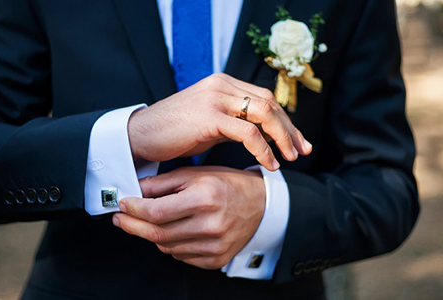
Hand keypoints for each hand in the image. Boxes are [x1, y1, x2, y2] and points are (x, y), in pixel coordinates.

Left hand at [112, 166, 265, 269]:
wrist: (260, 205)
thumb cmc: (227, 185)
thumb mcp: (195, 174)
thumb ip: (162, 183)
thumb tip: (134, 190)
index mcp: (205, 199)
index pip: (157, 212)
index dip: (134, 210)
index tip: (122, 205)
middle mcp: (210, 225)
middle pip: (158, 233)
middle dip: (133, 226)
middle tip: (120, 219)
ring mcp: (214, 246)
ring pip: (167, 247)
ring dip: (151, 235)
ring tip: (146, 222)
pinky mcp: (216, 260)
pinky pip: (181, 256)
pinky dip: (170, 245)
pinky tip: (171, 231)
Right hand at [128, 73, 311, 170]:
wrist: (140, 135)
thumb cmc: (174, 133)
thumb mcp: (210, 124)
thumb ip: (234, 123)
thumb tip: (259, 135)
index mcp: (223, 84)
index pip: (265, 97)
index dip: (285, 120)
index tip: (298, 141)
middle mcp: (222, 85)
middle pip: (269, 102)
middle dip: (290, 128)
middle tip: (302, 150)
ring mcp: (215, 98)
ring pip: (263, 112)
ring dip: (282, 137)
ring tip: (289, 159)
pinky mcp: (209, 115)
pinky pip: (247, 132)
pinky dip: (263, 149)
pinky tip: (269, 164)